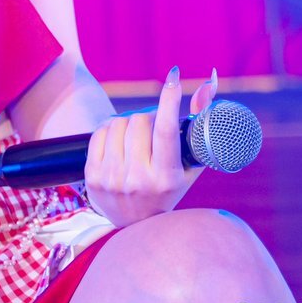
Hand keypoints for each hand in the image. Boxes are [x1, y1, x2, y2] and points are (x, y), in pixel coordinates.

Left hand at [84, 67, 217, 229]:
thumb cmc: (167, 189)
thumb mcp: (187, 165)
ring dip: (128, 123)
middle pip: (139, 121)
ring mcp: (113, 179)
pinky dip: (110, 130)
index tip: (173, 77)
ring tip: (135, 138)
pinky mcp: (93, 177)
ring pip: (118, 123)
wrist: (133, 225)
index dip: (169, 101)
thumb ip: (199, 125)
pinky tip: (119, 142)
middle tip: (152, 129)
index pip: (166, 130)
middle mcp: (139, 180)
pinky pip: (100, 132)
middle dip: (147, 117)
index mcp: (166, 178)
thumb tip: (209, 81)